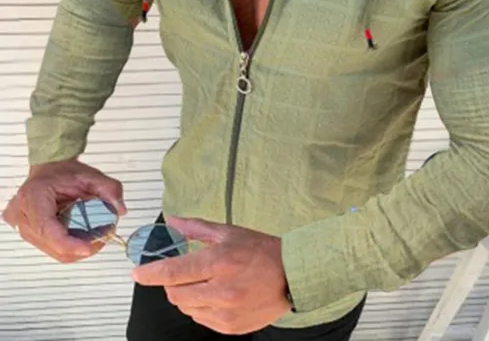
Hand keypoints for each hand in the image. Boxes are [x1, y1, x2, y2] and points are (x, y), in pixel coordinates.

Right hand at [2, 158, 126, 262]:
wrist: (50, 169)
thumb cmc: (64, 172)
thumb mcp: (91, 175)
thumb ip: (109, 189)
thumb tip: (120, 209)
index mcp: (34, 196)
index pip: (47, 228)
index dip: (68, 243)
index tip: (87, 248)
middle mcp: (23, 213)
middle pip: (50, 244)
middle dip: (77, 247)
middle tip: (100, 239)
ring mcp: (22, 225)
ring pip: (50, 250)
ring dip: (73, 249)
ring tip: (92, 238)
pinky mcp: (28, 232)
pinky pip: (48, 247)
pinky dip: (67, 246)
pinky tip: (80, 237)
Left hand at [132, 217, 291, 334]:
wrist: (292, 275)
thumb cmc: (261, 250)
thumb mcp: (229, 232)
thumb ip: (196, 229)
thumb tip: (172, 221)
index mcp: (220, 262)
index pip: (173, 271)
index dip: (150, 273)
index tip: (137, 273)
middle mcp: (221, 290)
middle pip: (175, 294)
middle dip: (172, 283)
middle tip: (183, 272)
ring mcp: (226, 312)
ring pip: (186, 309)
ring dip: (187, 296)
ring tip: (204, 282)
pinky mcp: (231, 327)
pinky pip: (201, 320)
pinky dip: (201, 308)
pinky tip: (215, 295)